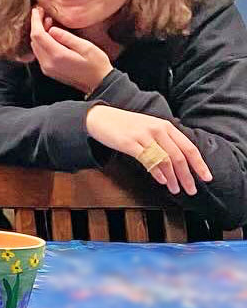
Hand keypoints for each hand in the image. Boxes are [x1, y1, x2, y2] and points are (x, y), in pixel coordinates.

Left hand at [29, 7, 112, 93]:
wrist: (99, 83)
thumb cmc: (97, 64)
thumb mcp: (86, 47)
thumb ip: (67, 38)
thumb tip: (52, 29)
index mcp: (57, 56)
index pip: (38, 35)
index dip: (36, 20)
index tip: (37, 9)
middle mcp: (48, 63)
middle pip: (34, 40)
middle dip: (37, 25)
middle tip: (45, 14)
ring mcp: (47, 68)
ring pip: (35, 46)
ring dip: (39, 34)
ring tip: (49, 23)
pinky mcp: (48, 70)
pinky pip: (39, 53)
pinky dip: (42, 42)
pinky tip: (51, 36)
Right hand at [84, 105, 211, 194]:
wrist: (100, 117)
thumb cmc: (126, 125)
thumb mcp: (150, 128)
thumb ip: (165, 140)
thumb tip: (180, 161)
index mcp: (165, 126)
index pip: (188, 147)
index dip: (199, 164)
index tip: (207, 178)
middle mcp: (157, 129)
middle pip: (178, 156)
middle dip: (187, 176)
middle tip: (191, 190)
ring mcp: (143, 136)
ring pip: (165, 160)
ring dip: (172, 178)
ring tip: (175, 189)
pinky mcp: (129, 143)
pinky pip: (147, 159)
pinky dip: (156, 171)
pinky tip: (161, 180)